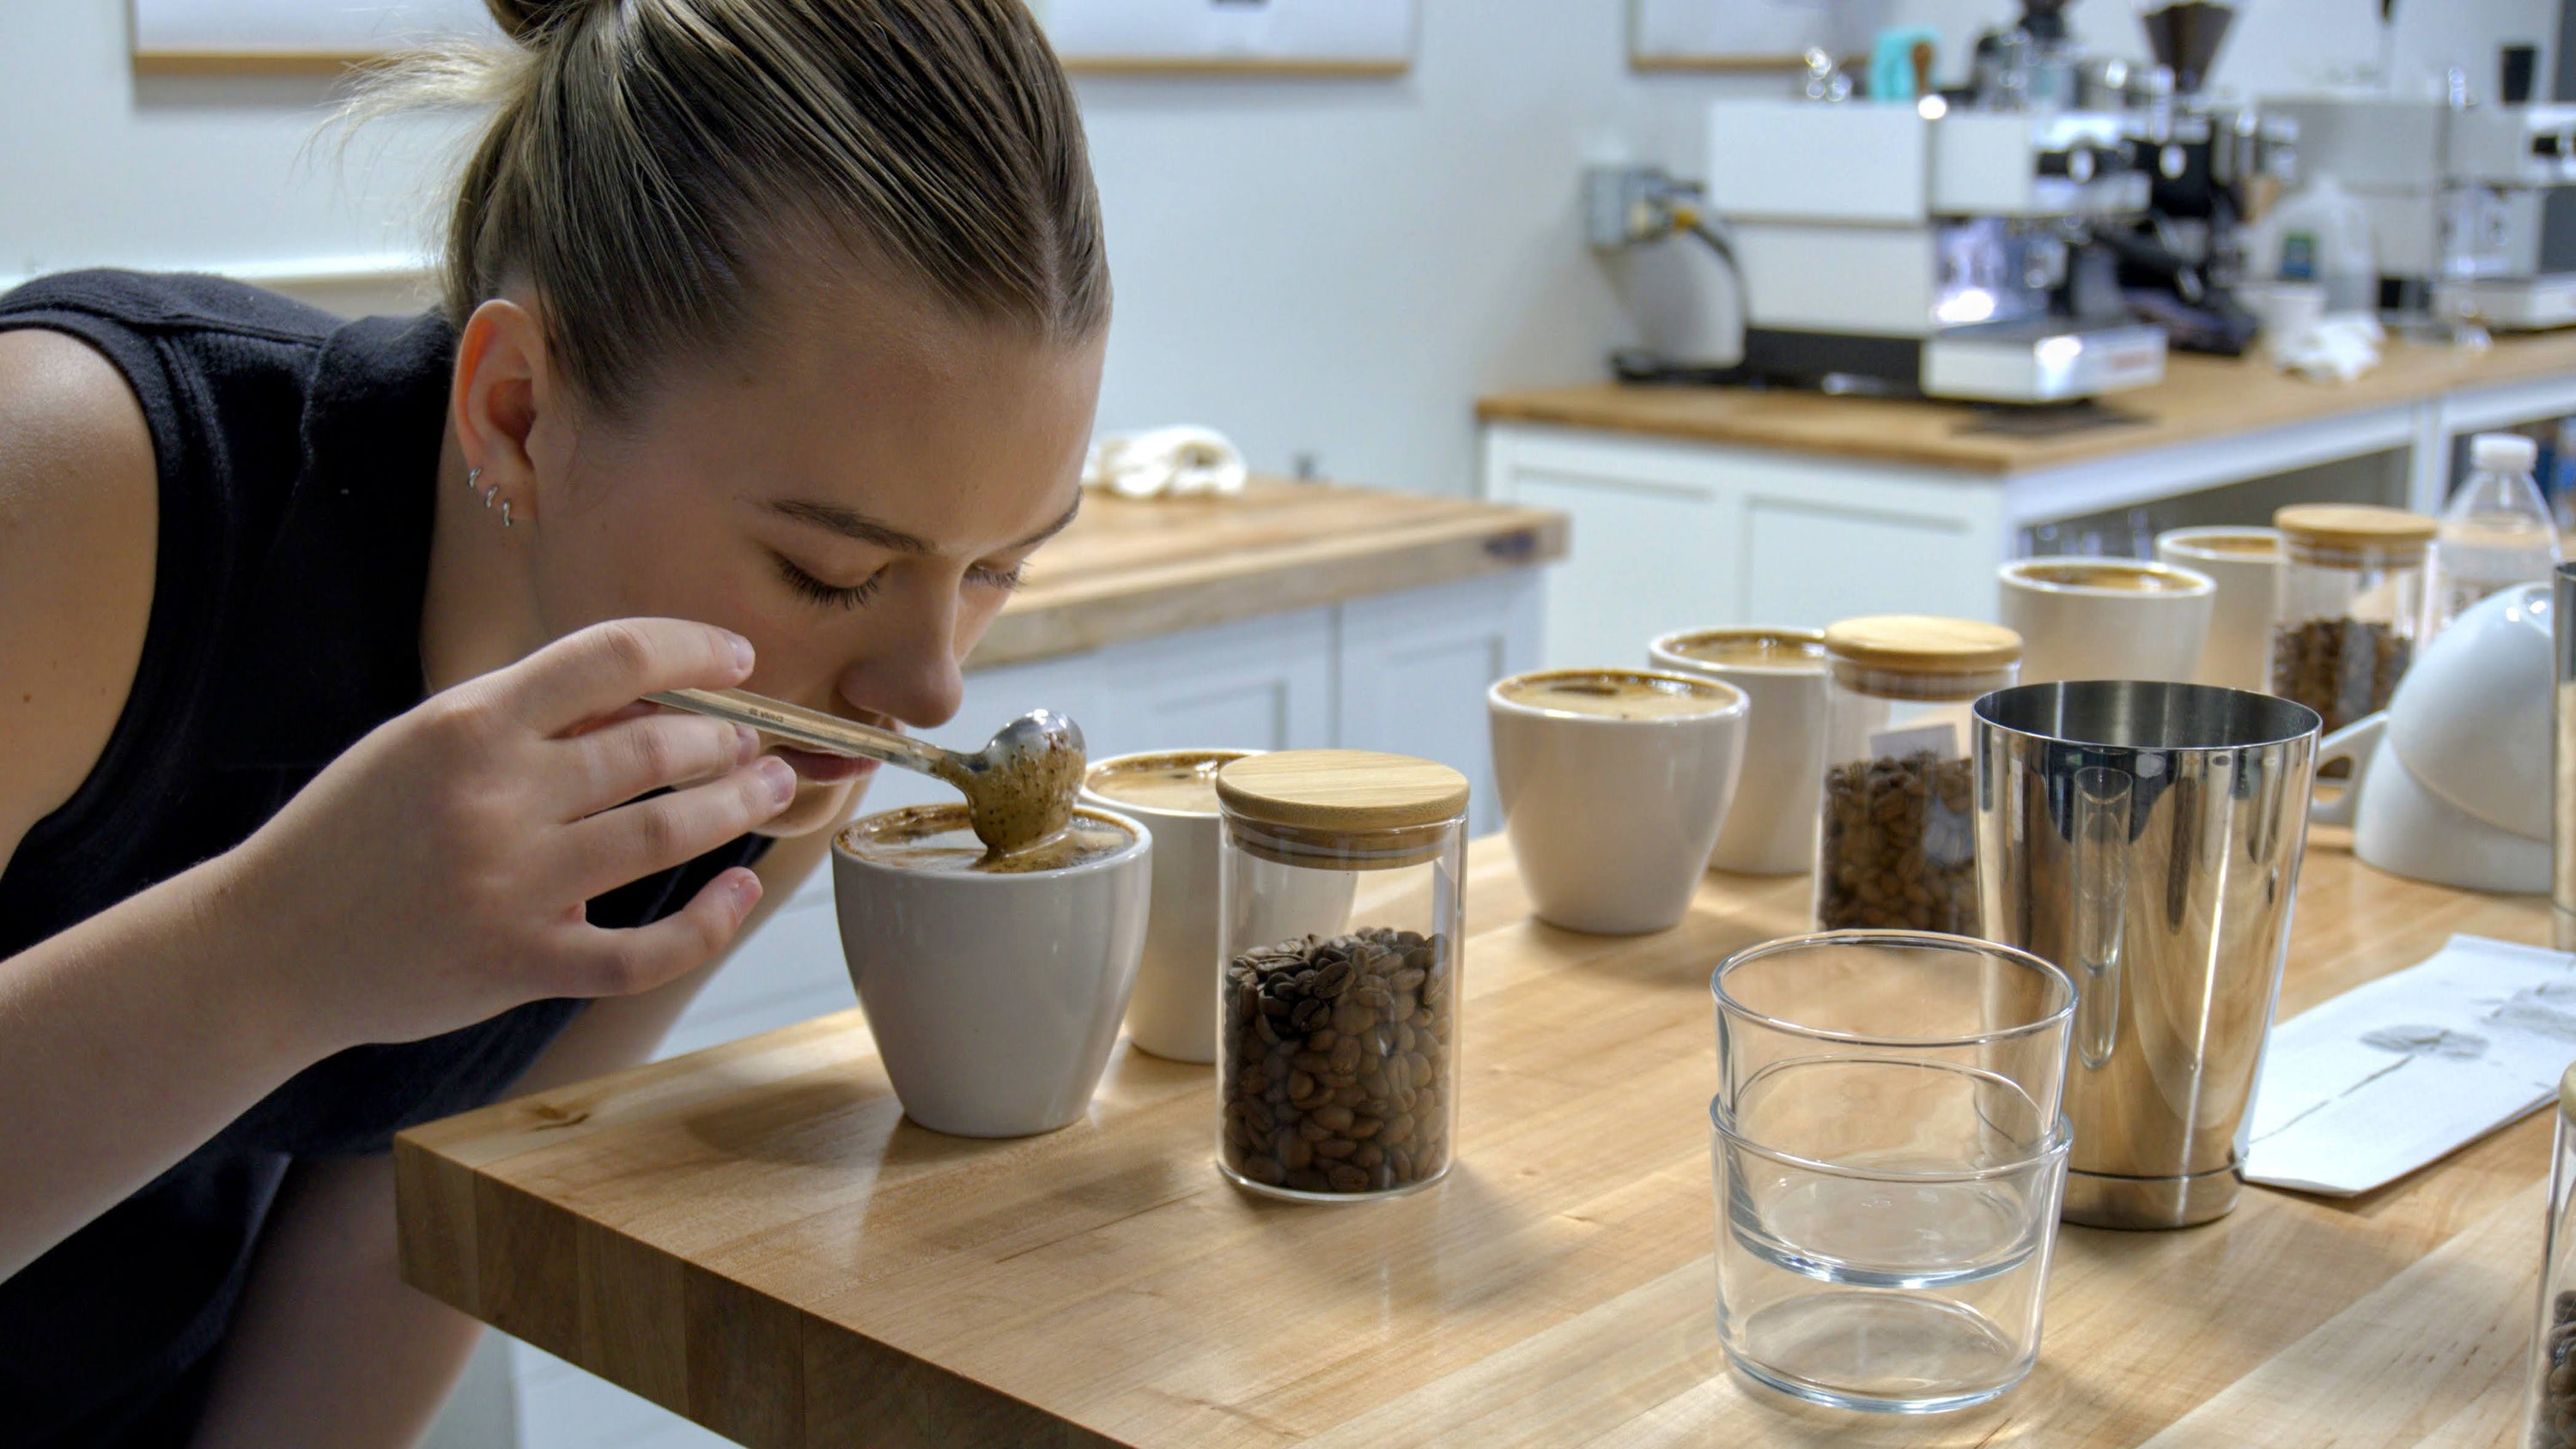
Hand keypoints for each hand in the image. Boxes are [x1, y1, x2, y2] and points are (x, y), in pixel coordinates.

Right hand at [224, 618, 796, 1048]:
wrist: (264, 947)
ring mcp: (511, 885)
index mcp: (469, 724)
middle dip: (724, 738)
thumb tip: (655, 690)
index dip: (694, 647)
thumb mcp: (423, 742)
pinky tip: (738, 890)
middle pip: (655, 746)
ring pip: (664, 833)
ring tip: (768, 787)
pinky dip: (708, 922)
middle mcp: (496, 797)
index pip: (614, 655)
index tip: (738, 659)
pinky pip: (644, 951)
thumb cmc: (354, 833)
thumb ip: (529, 717)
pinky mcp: (521, 965)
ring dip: (734, 806)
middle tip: (752, 742)